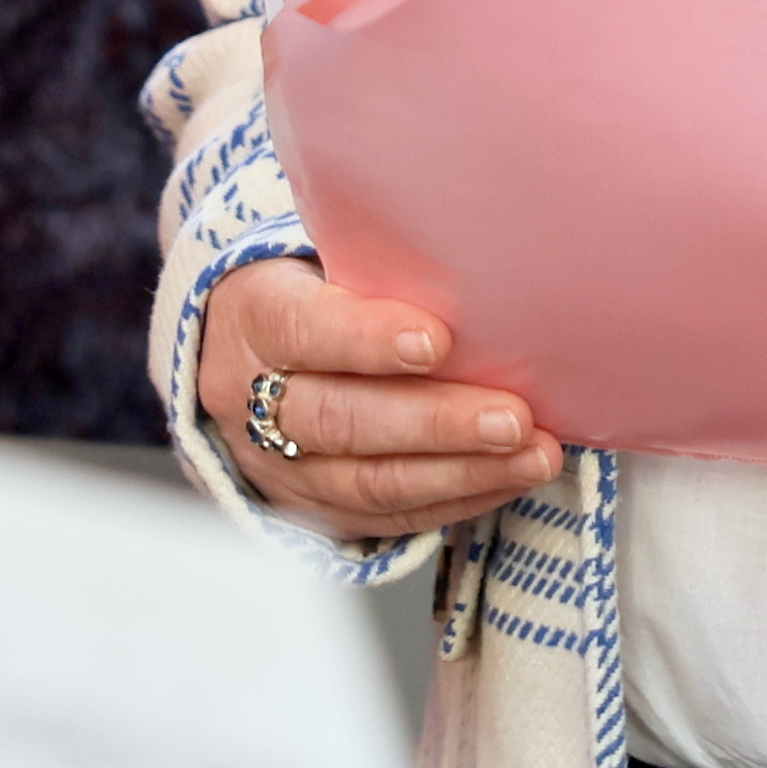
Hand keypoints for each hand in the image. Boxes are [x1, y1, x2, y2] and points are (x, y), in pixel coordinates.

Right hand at [189, 253, 560, 538]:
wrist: (235, 358)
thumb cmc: (309, 291)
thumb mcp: (314, 258)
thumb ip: (373, 263)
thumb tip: (476, 250)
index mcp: (255, 319)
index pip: (304, 330)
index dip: (367, 339)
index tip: (437, 340)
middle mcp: (252, 401)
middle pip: (343, 420)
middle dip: (435, 423)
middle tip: (512, 418)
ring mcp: (280, 465)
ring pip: (369, 481)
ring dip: (462, 472)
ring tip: (532, 455)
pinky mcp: (314, 508)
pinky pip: (387, 517)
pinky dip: (456, 500)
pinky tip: (508, 478)